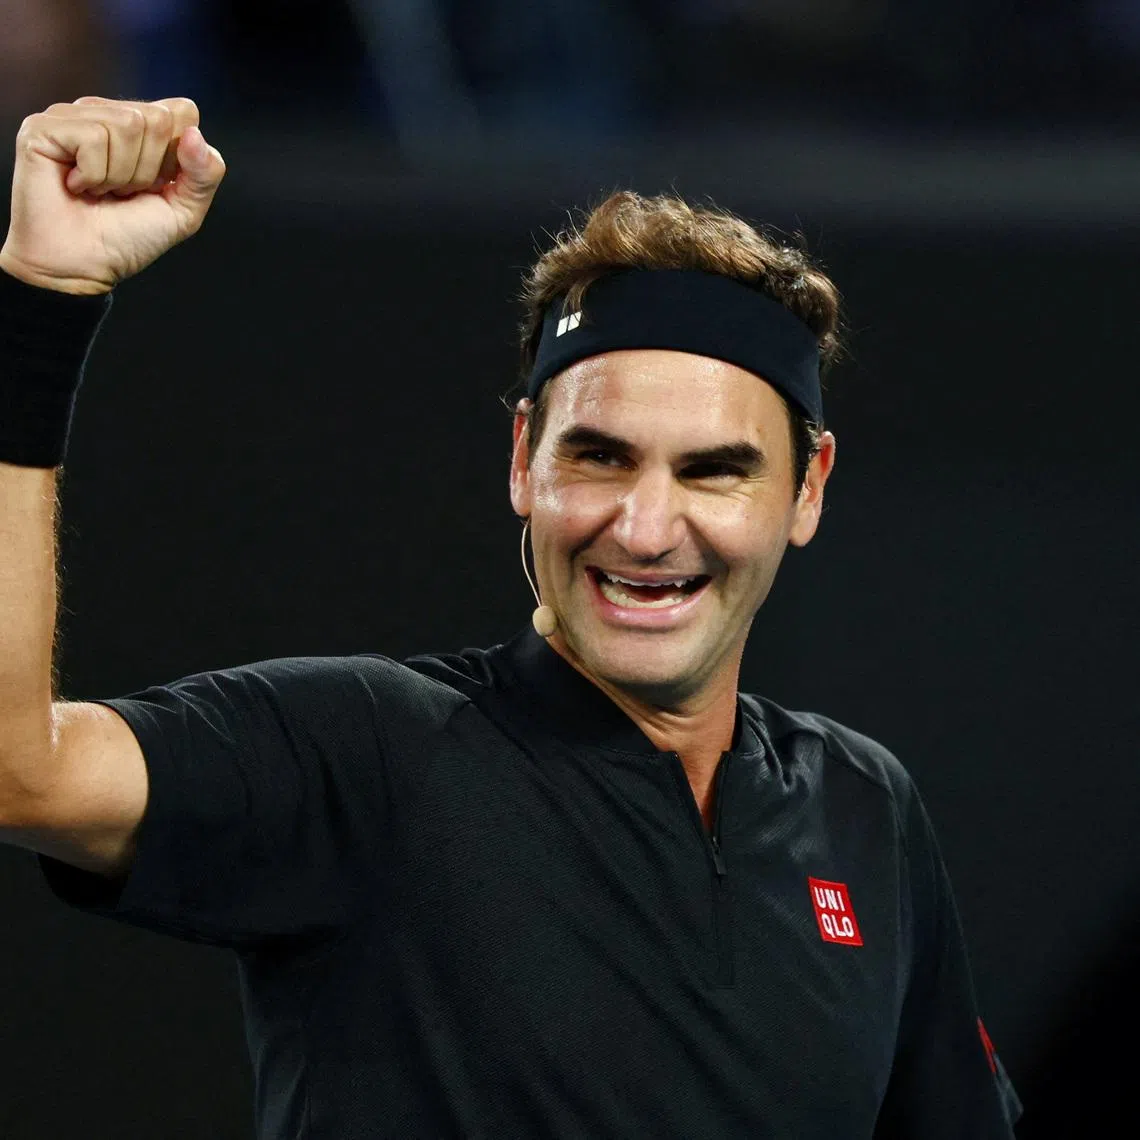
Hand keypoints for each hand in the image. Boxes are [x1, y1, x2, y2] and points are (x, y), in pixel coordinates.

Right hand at [0, 96, 225, 294]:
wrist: (84, 267)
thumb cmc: (127, 239)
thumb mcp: (183, 210)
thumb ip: (206, 174)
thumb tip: (195, 135)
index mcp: (141, 126)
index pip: (183, 112)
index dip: (178, 158)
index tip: (155, 186)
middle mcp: (107, 113)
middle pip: (158, 118)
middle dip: (149, 170)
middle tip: (123, 192)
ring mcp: (74, 116)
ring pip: (128, 124)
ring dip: (121, 175)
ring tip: (101, 191)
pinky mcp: (45, 127)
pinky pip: (93, 137)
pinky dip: (93, 175)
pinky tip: (77, 186)